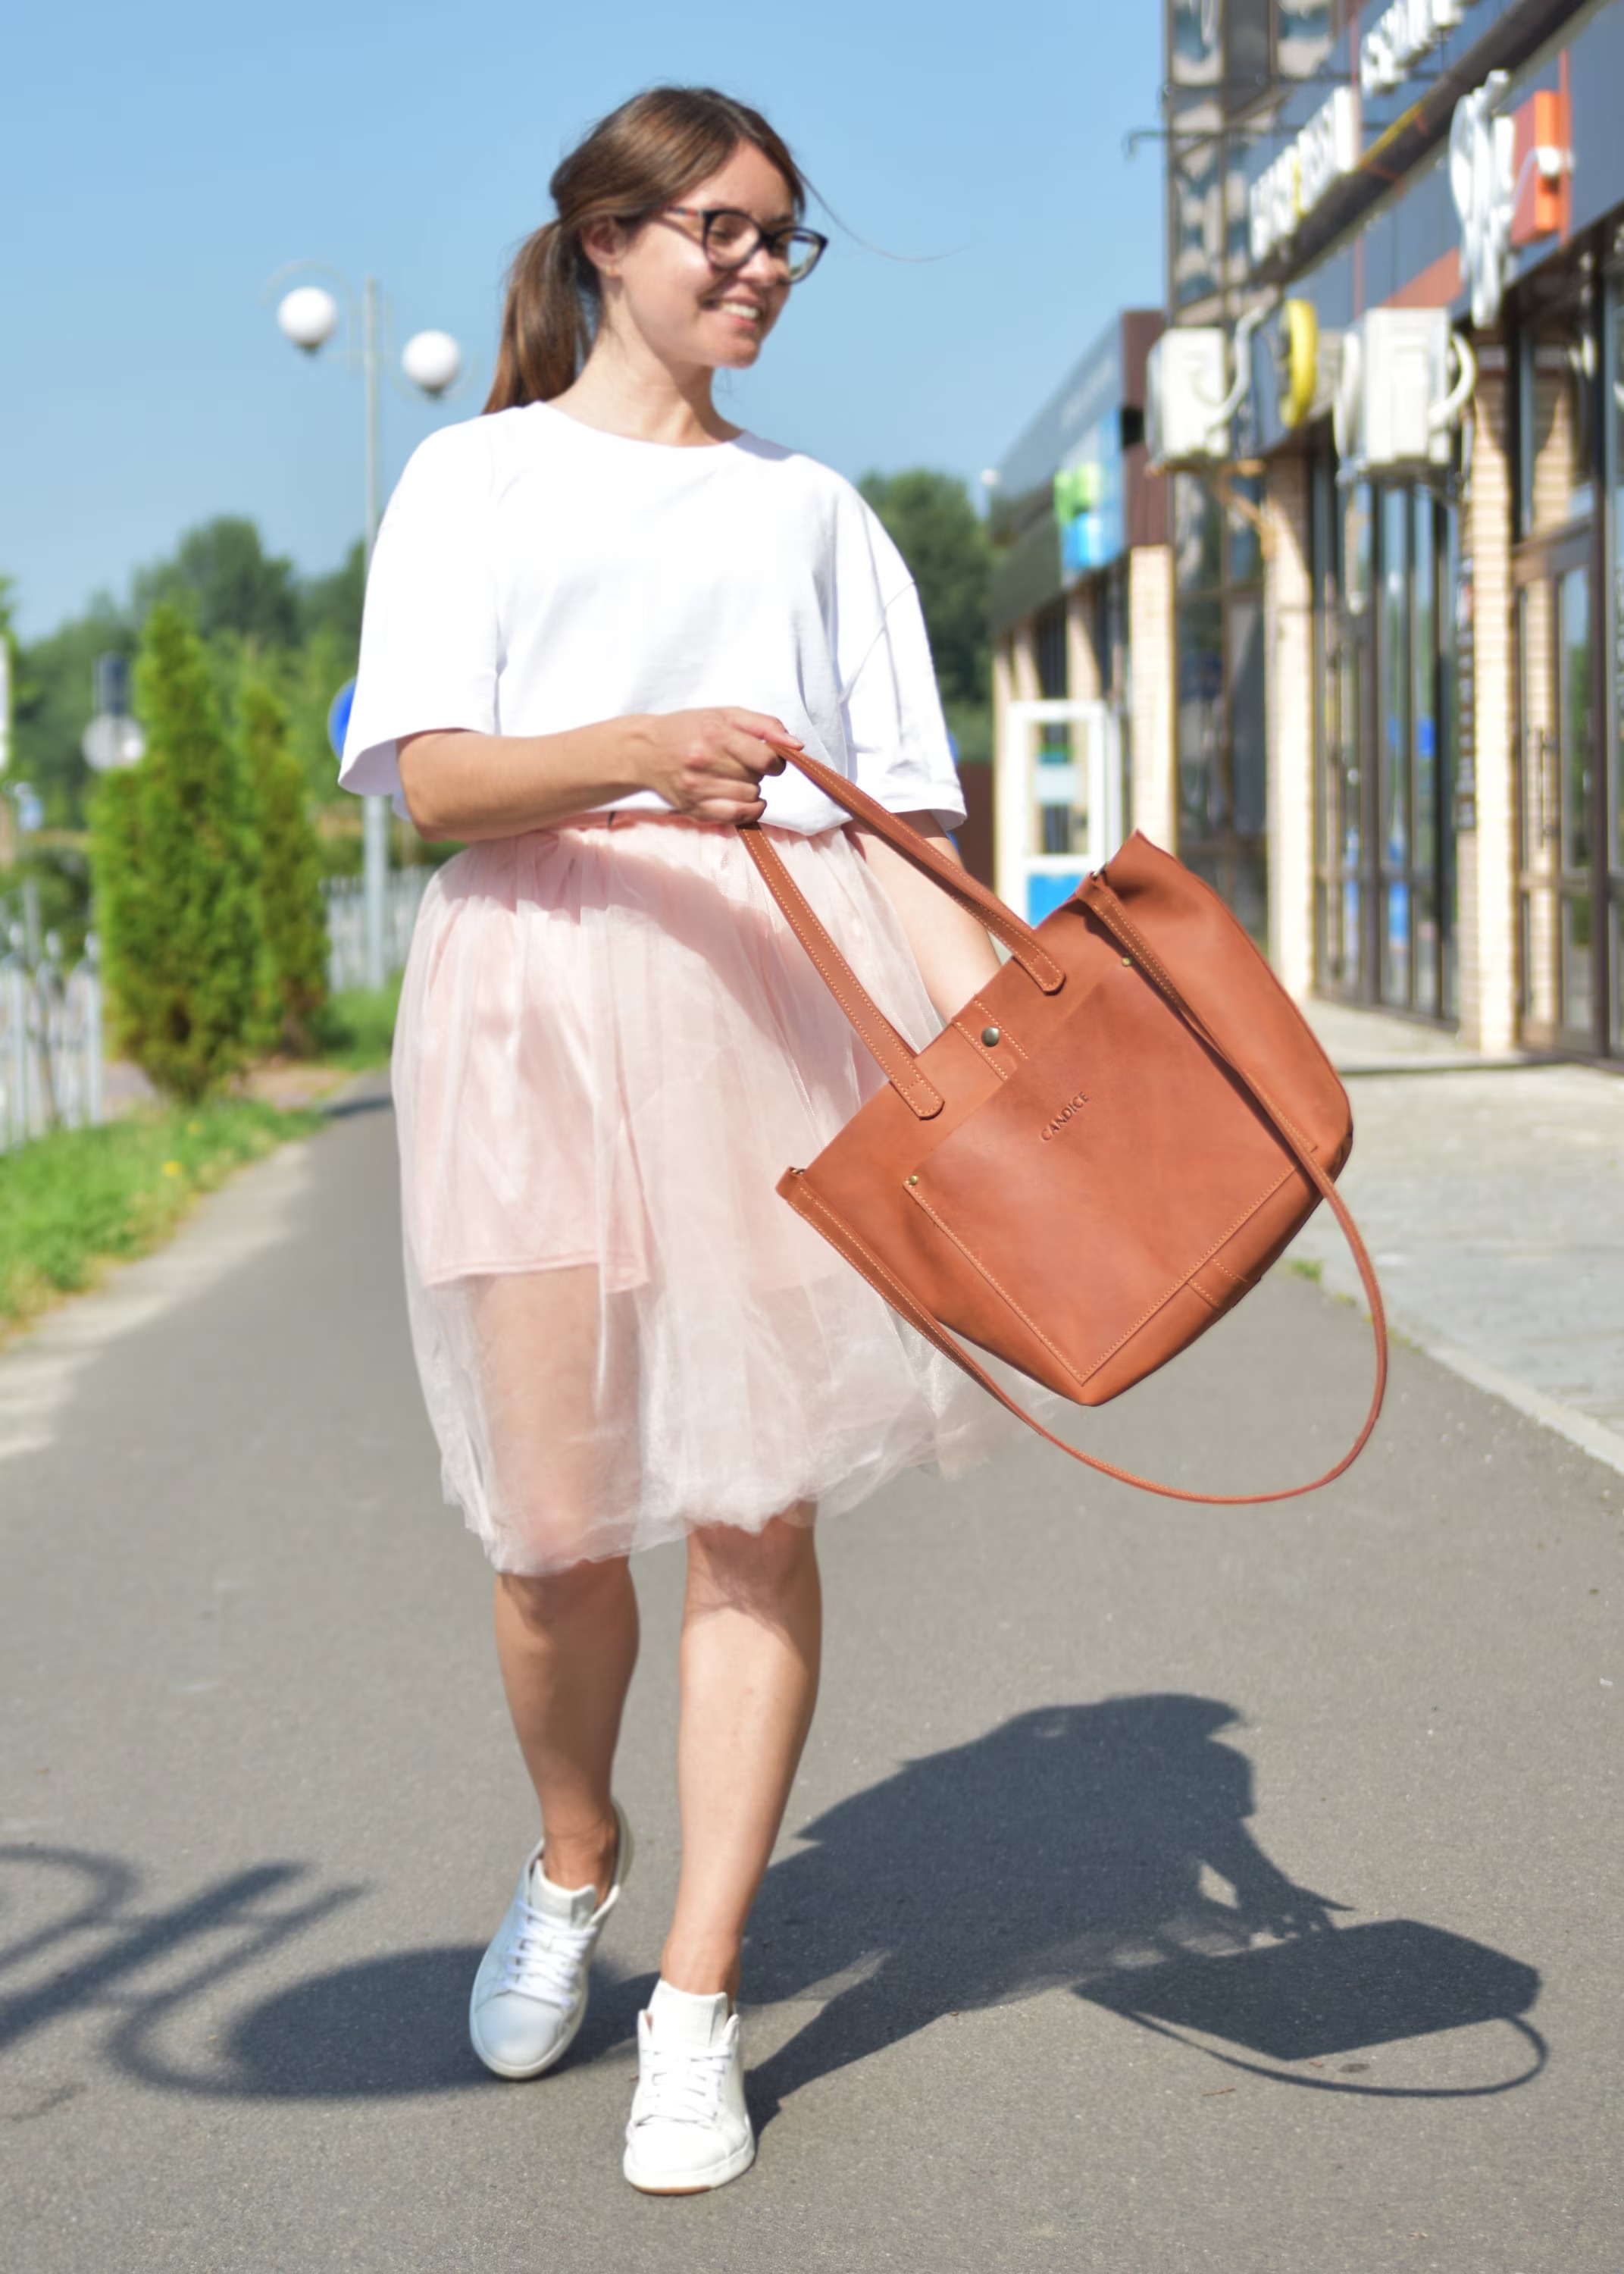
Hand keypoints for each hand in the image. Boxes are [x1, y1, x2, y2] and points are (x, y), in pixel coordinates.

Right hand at [631, 708, 797, 823]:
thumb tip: (797, 745)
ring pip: (749, 797)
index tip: (769, 758)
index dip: (775, 761)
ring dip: (751, 789)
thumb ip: (765, 726)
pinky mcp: (693, 808)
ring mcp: (697, 788)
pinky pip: (736, 817)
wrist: (645, 750)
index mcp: (715, 734)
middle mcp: (704, 762)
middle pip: (757, 778)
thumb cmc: (689, 728)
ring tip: (734, 777)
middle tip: (741, 763)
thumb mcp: (725, 714)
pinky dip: (749, 810)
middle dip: (757, 771)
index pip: (764, 759)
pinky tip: (746, 799)